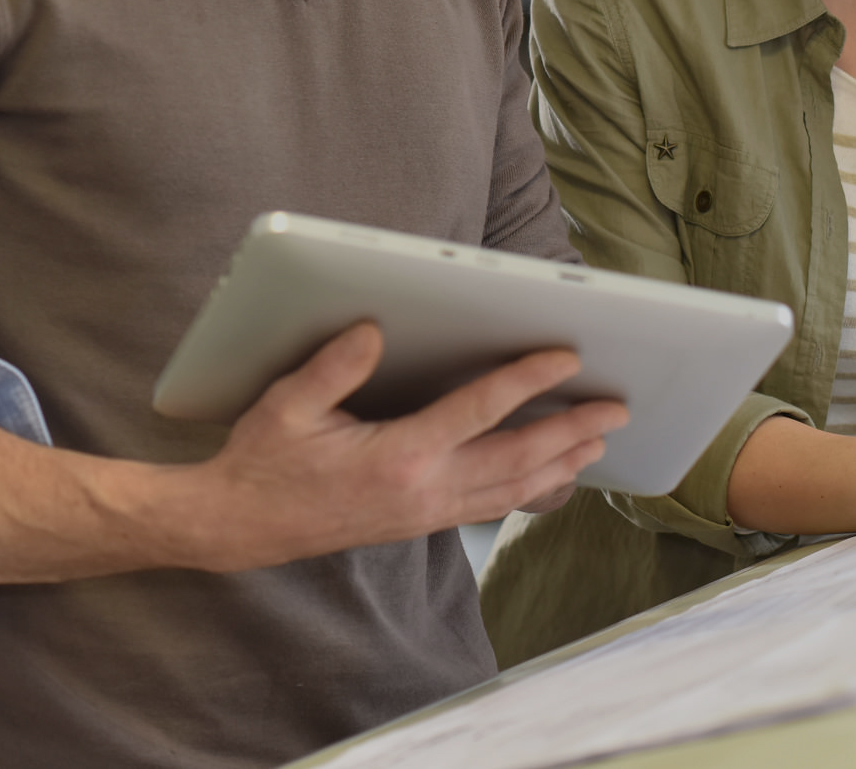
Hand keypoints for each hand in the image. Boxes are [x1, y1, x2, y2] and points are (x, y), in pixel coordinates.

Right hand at [180, 322, 628, 571]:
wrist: (238, 526)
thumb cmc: (263, 460)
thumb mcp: (286, 405)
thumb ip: (333, 367)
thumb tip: (374, 329)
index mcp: (397, 455)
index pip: (480, 410)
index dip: (528, 379)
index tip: (567, 356)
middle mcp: (422, 490)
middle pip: (516, 457)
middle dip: (571, 430)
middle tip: (617, 408)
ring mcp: (424, 513)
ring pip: (510, 489)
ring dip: (560, 464)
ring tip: (600, 441)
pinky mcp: (419, 522)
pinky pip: (489, 507)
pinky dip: (528, 491)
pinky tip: (551, 478)